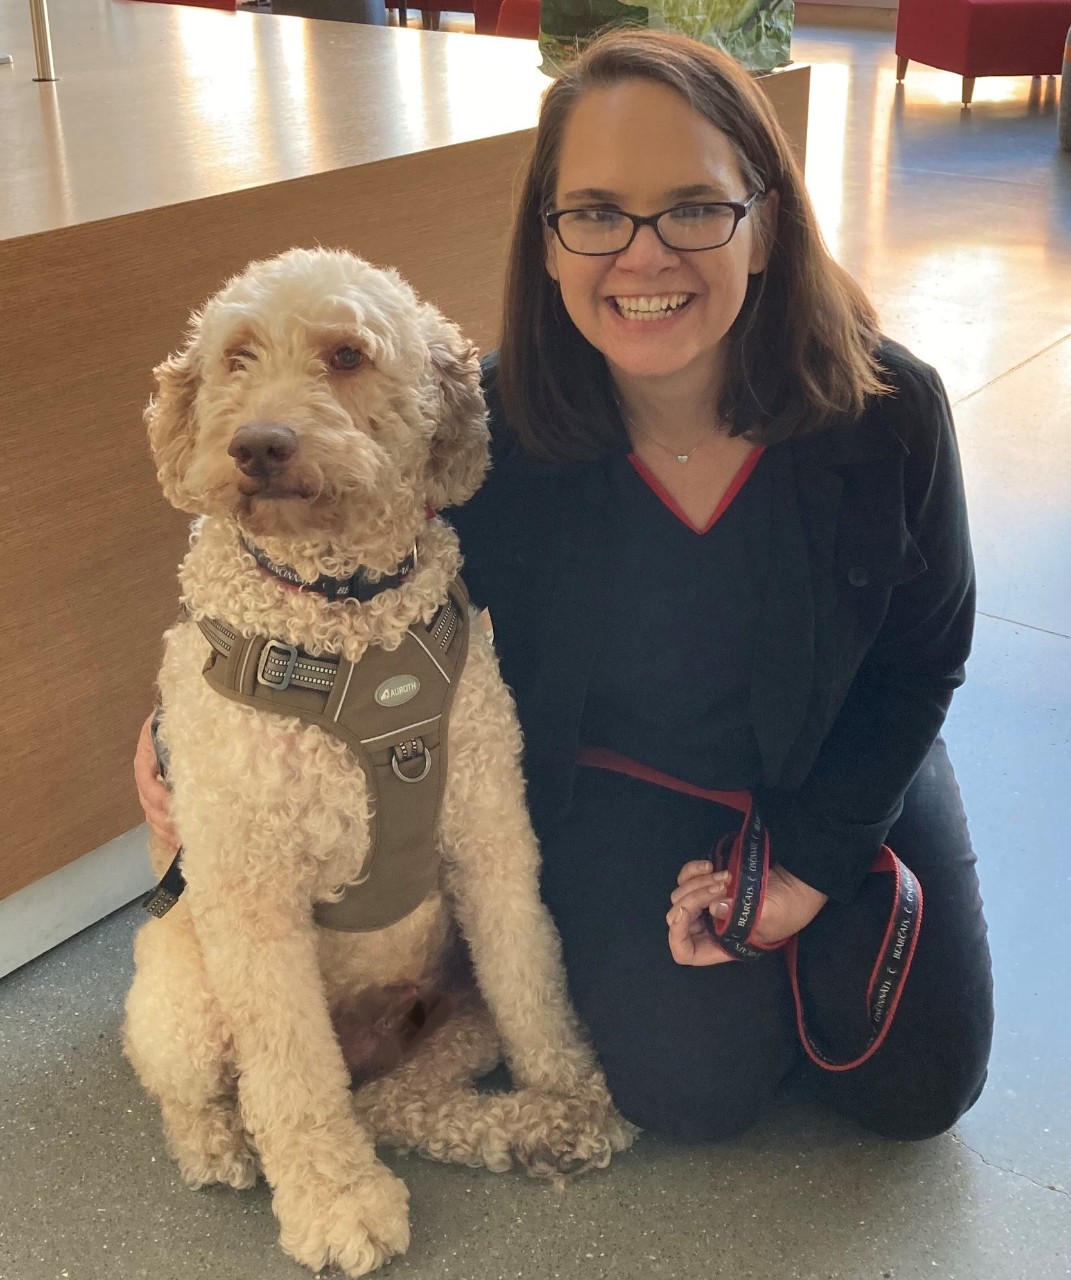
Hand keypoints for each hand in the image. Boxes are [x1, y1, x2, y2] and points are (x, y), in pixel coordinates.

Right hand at [134, 713, 178, 850]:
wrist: (188, 713)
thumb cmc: (185, 718)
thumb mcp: (178, 724)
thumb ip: (182, 737)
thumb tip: (202, 750)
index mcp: (147, 754)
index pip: (146, 778)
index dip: (158, 794)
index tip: (174, 805)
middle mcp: (146, 772)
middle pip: (148, 802)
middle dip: (164, 820)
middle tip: (182, 832)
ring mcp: (152, 785)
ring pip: (151, 814)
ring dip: (165, 830)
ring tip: (180, 842)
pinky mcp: (162, 795)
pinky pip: (158, 817)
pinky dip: (166, 833)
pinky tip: (176, 846)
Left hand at [666, 859, 828, 966]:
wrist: (801, 880)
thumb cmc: (789, 906)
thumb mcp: (768, 917)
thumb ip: (739, 915)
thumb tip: (713, 907)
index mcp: (722, 945)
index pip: (684, 951)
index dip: (677, 936)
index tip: (686, 913)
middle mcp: (711, 926)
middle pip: (678, 918)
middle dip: (692, 900)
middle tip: (720, 886)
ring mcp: (709, 902)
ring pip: (681, 895)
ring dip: (697, 882)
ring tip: (725, 876)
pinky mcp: (711, 881)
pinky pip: (688, 877)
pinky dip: (693, 870)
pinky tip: (710, 864)